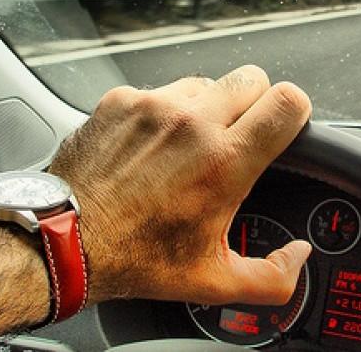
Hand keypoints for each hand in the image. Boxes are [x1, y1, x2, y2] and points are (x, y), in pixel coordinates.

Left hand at [49, 66, 312, 306]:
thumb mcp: (212, 281)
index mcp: (225, 162)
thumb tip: (299, 256)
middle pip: (253, 78)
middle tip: (238, 137)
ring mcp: (155, 106)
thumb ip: (272, 276)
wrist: (61, 242)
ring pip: (208, 82)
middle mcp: (193, 123)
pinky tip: (152, 145)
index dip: (295, 112)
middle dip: (256, 103)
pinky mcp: (122, 100)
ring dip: (209, 106)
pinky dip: (165, 112)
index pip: (288, 102)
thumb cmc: (135, 259)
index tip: (284, 130)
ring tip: (190, 145)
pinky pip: (162, 90)